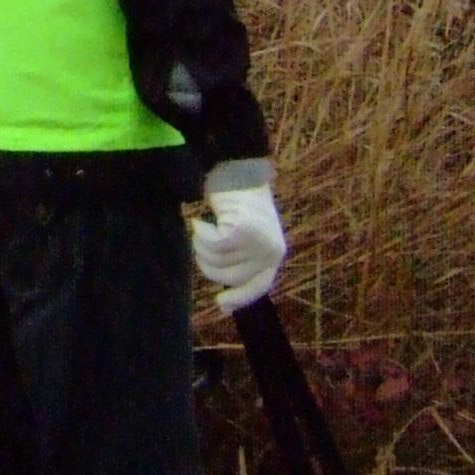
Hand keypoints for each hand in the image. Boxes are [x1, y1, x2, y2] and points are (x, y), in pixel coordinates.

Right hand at [191, 183, 286, 312]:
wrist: (237, 169)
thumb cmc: (236, 202)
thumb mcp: (246, 236)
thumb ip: (241, 259)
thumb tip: (226, 298)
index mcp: (273, 254)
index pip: (258, 286)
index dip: (240, 298)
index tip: (221, 305)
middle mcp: (272, 252)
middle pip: (226, 276)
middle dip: (206, 260)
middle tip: (202, 239)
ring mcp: (259, 242)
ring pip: (215, 260)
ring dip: (201, 243)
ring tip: (205, 225)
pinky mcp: (244, 230)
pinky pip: (211, 245)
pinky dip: (200, 232)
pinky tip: (201, 220)